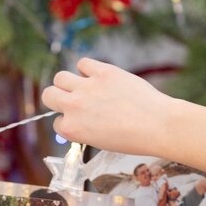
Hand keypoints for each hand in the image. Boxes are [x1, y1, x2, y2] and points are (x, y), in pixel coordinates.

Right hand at [42, 57, 175, 156]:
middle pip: (48, 95)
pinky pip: (83, 63)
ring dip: (68, 82)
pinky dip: (87, 68)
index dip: (68, 120)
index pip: (57, 122)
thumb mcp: (100, 141)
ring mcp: (86, 88)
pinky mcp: (102, 71)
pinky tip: (98, 75)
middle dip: (58, 98)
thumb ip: (84, 128)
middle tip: (72, 100)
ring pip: (60, 77)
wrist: (156, 125)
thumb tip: (80, 117)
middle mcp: (73, 107)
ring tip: (84, 86)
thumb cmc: (133, 138)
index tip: (79, 120)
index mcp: (71, 129)